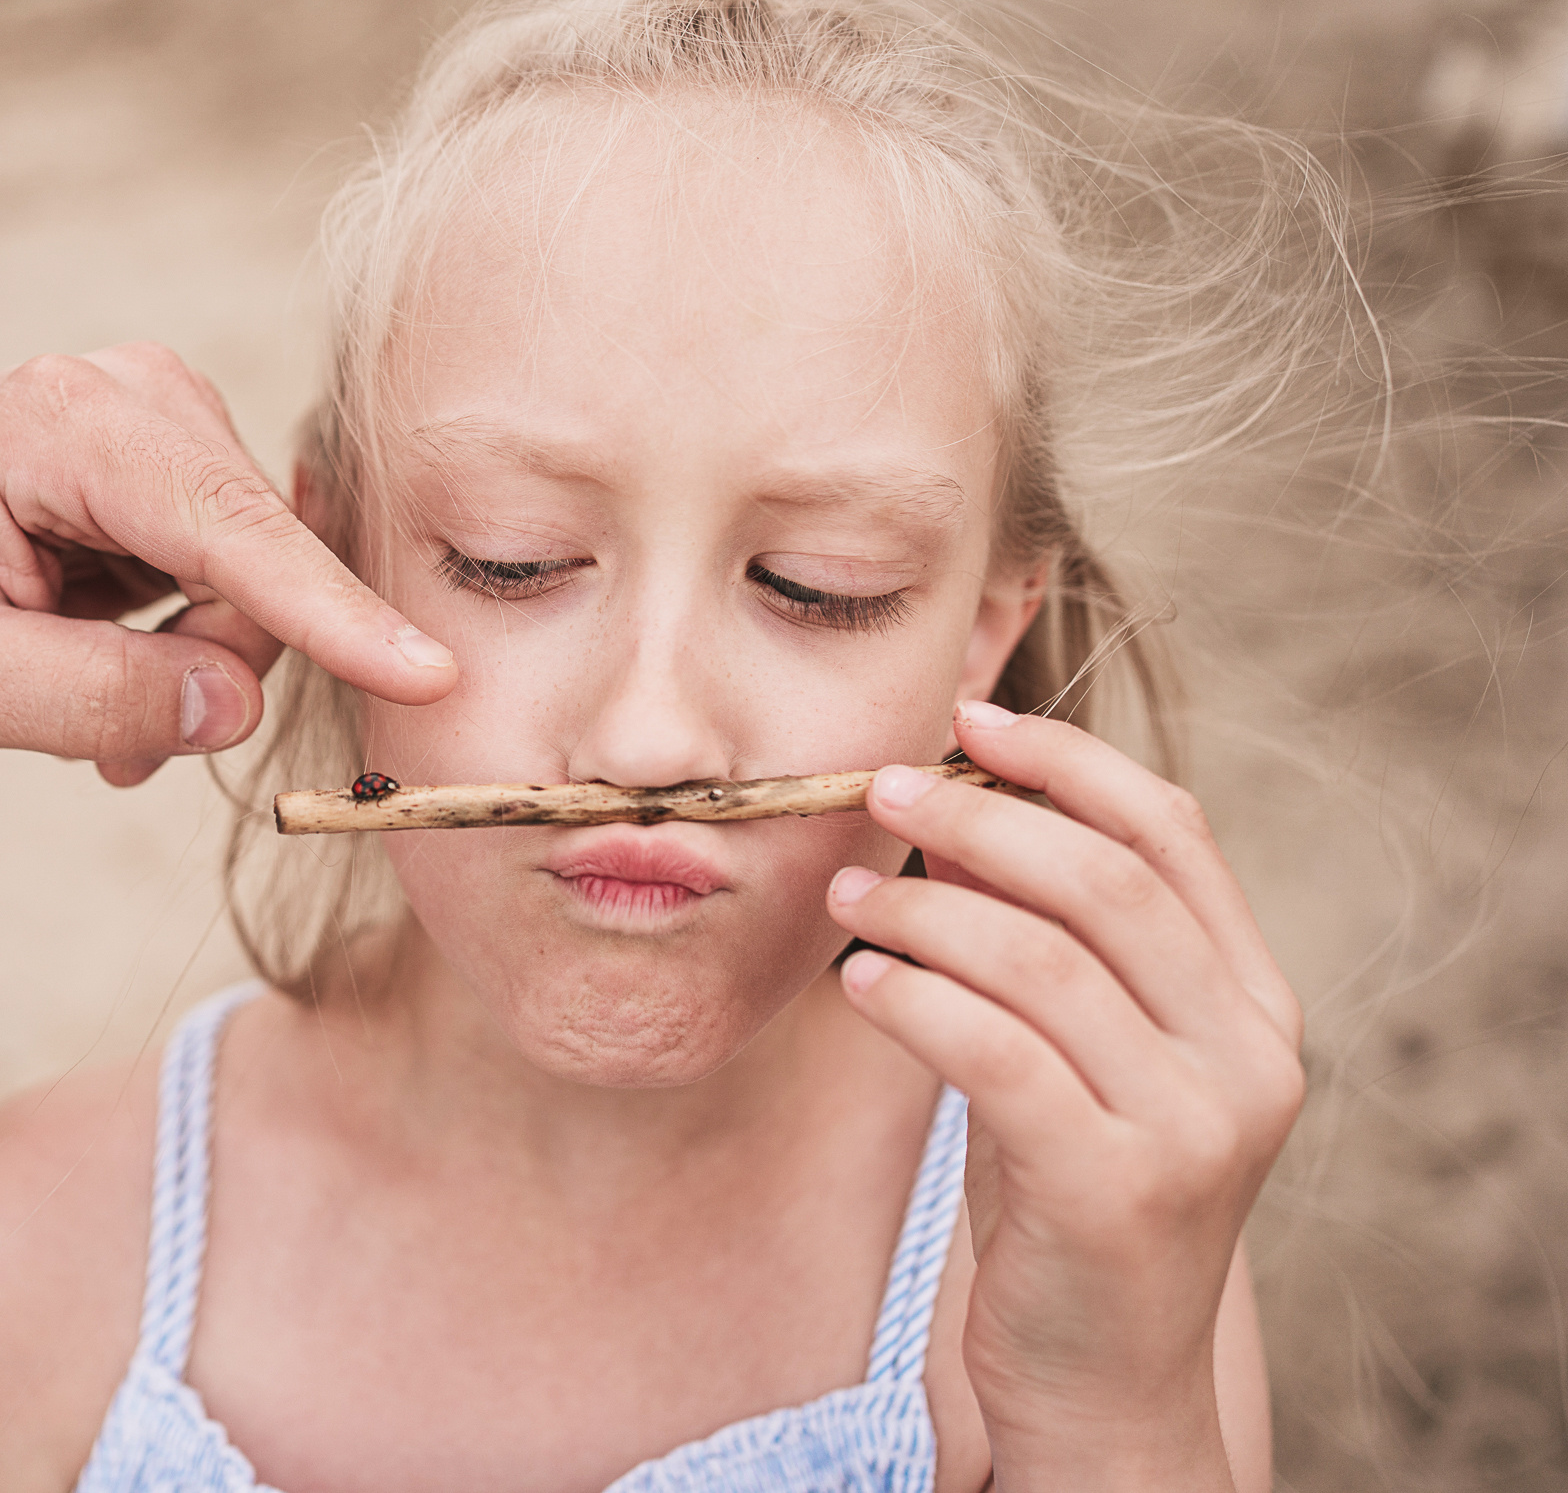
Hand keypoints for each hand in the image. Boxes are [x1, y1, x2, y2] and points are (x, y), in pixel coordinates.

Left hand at [0, 344, 456, 784]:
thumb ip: (85, 697)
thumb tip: (235, 707)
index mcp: (59, 424)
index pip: (223, 528)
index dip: (327, 612)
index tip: (429, 676)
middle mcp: (134, 393)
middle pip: (255, 562)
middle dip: (208, 670)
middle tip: (113, 755)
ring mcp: (169, 418)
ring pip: (260, 579)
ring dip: (196, 666)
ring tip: (91, 714)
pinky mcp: (188, 458)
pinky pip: (246, 575)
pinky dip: (195, 641)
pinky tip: (115, 662)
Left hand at [826, 703, 1302, 1491]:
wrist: (1107, 1382)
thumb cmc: (1077, 1195)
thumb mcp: (1087, 1057)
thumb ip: (1053, 944)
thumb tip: (949, 812)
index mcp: (1255, 1004)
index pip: (1173, 835)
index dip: (1069, 761)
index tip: (969, 719)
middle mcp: (1248, 1058)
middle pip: (1106, 882)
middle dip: (982, 815)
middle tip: (879, 788)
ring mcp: (1193, 1129)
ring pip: (1043, 959)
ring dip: (925, 906)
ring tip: (847, 890)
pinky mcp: (1114, 1192)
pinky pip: (995, 1054)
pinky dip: (914, 999)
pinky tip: (857, 982)